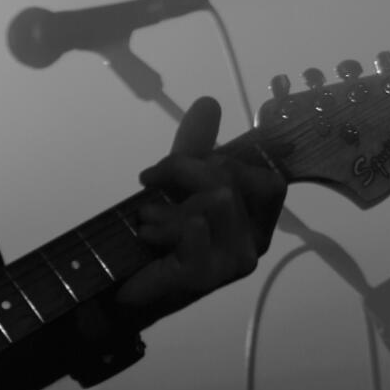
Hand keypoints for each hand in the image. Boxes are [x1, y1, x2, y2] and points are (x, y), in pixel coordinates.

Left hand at [119, 93, 285, 323]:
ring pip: (217, 200)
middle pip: (235, 177)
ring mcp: (237, 260)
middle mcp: (257, 239)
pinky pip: (194, 227)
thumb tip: (209, 101)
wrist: (122, 288)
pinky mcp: (210, 276)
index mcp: (258, 217)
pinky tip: (149, 237)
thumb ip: (195, 147)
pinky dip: (161, 224)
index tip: (180, 165)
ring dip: (170, 202)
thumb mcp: (178, 185)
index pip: (267, 173)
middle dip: (185, 169)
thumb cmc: (159, 238)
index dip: (220, 158)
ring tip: (149, 218)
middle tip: (153, 181)